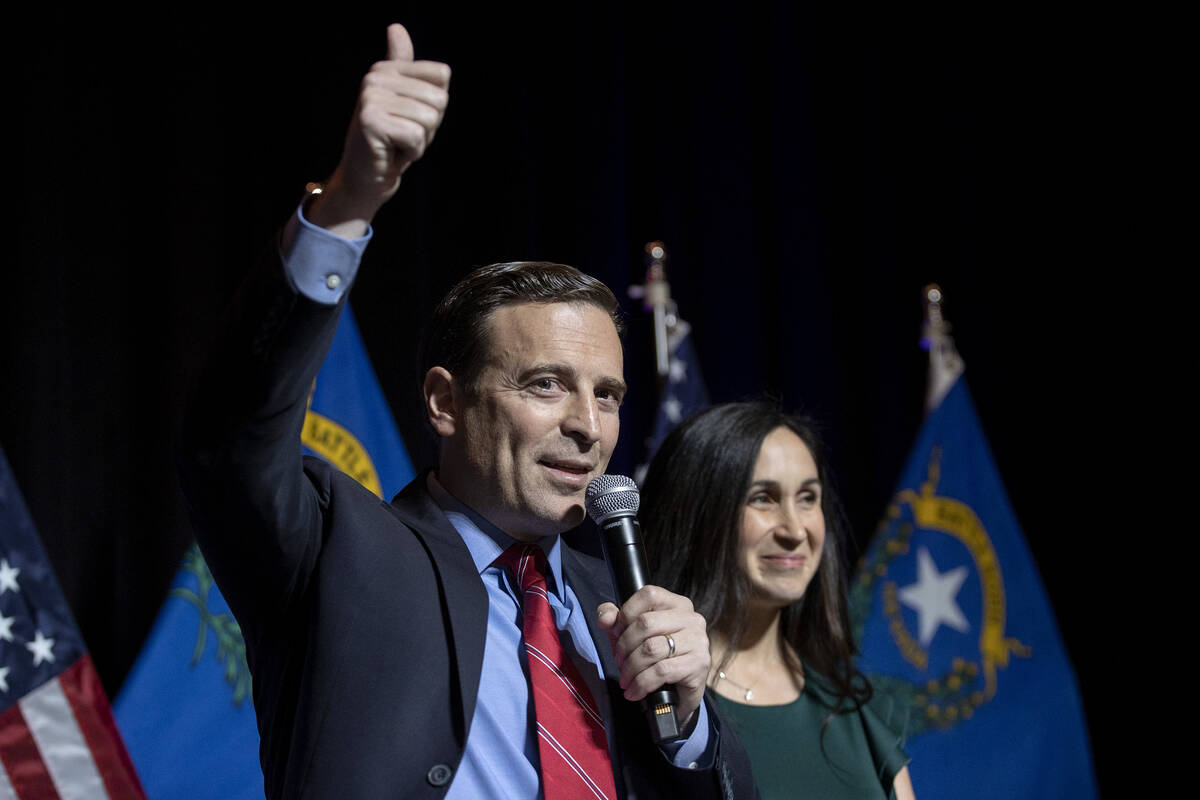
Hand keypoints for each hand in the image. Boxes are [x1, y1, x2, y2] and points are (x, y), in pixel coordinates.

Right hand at [310, 23, 450, 235]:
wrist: (367, 178)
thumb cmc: (394, 142)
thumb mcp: (410, 103)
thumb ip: (411, 70)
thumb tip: (395, 26)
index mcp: (386, 69)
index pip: (442, 76)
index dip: (437, 106)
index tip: (412, 118)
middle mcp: (375, 77)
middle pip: (439, 99)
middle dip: (429, 127)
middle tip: (404, 136)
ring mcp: (370, 97)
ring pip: (429, 118)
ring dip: (420, 141)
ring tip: (398, 144)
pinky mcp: (370, 120)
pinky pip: (416, 136)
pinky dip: (411, 153)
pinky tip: (392, 153)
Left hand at [597, 585, 710, 732]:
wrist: (678, 696)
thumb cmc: (655, 661)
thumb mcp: (630, 637)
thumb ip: (615, 622)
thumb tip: (605, 616)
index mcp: (677, 604)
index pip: (648, 595)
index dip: (626, 613)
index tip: (616, 633)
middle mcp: (692, 618)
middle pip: (646, 623)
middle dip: (624, 646)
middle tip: (619, 662)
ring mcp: (698, 641)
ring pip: (652, 649)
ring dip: (631, 668)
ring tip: (625, 680)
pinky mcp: (699, 664)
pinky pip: (661, 671)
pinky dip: (641, 684)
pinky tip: (634, 691)